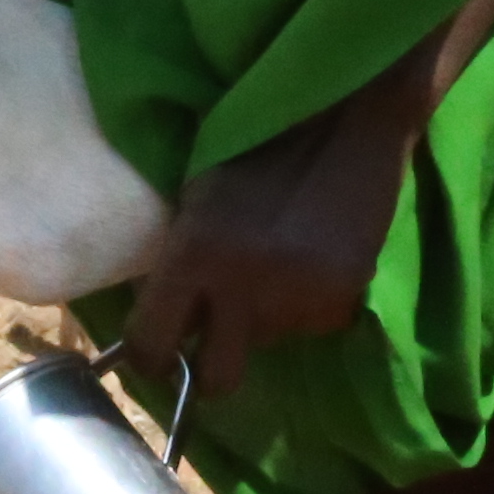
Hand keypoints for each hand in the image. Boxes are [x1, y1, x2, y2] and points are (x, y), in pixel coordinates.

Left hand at [125, 106, 405, 403]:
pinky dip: (309, 301)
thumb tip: (161, 312)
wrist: (344, 114)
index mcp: (191, 254)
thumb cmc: (256, 142)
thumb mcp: (198, 194)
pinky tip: (314, 256)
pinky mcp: (343, 297)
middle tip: (216, 342)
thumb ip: (180, 258)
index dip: (152, 357)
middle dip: (211, 370)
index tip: (161, 356)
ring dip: (266, 315)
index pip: (149, 345)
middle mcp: (241, 288)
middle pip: (217, 379)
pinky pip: (313, 322)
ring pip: (268, 341)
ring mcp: (297, 298)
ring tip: (280, 261)